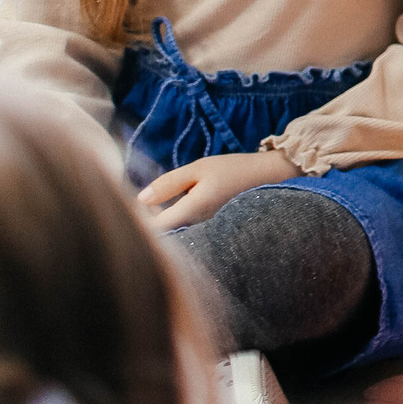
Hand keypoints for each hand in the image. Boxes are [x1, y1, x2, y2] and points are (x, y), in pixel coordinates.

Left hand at [140, 150, 297, 229]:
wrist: (272, 177)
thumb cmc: (234, 169)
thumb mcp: (199, 168)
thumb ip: (169, 183)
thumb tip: (140, 199)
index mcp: (192, 211)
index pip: (152, 229)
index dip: (136, 220)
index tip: (130, 204)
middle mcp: (197, 228)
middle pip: (160, 235)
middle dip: (147, 220)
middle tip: (143, 200)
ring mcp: (205, 233)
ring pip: (172, 233)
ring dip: (162, 220)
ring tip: (159, 200)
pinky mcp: (212, 232)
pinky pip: (185, 231)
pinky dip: (175, 220)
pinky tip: (177, 205)